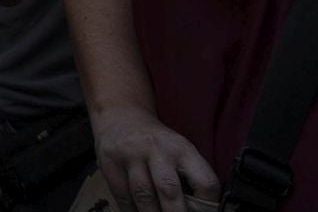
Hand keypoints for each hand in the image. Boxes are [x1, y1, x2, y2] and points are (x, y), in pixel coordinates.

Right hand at [91, 105, 219, 211]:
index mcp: (182, 149)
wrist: (120, 115)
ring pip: (144, 196)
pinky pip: (122, 196)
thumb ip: (190, 179)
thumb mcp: (179, 152)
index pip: (205, 182)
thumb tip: (197, 210)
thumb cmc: (155, 142)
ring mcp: (131, 154)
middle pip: (170, 190)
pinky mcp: (110, 162)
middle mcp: (157, 149)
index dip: (207, 206)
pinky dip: (131, 211)